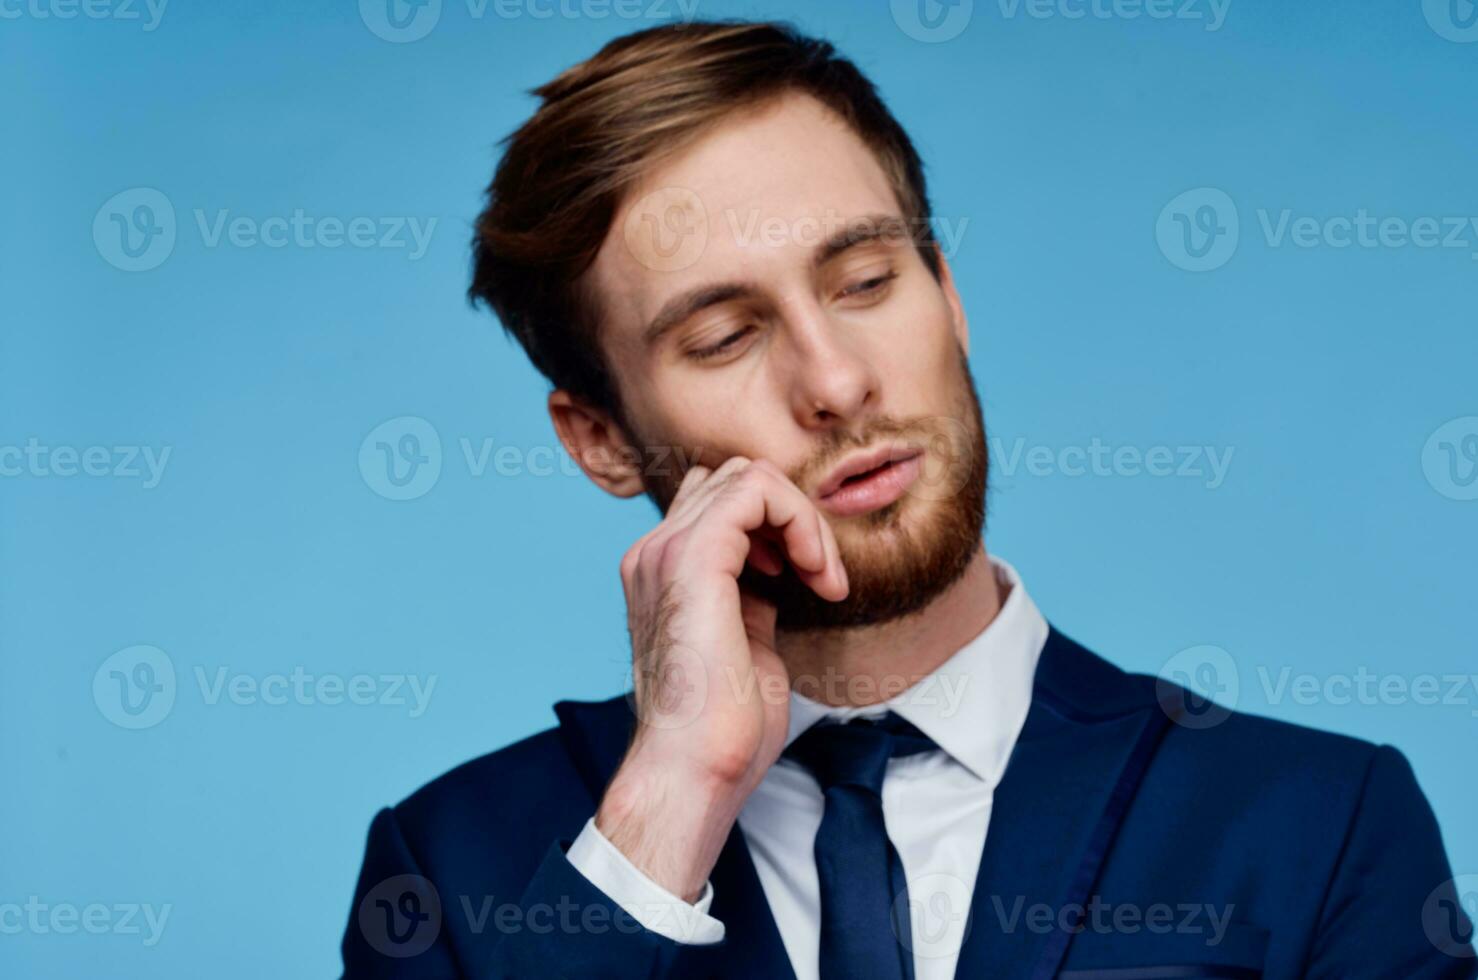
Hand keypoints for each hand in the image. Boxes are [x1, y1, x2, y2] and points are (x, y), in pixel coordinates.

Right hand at [595, 456, 848, 901]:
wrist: (695, 771)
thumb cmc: (722, 729)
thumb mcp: (746, 642)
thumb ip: (753, 596)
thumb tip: (780, 570)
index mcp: (661, 573)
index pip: (719, 503)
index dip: (774, 526)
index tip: (805, 579)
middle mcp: (655, 553)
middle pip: (734, 478)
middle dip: (792, 516)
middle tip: (818, 576)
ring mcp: (667, 552)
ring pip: (748, 476)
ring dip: (801, 518)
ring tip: (820, 576)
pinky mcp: (693, 560)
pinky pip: (757, 492)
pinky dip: (801, 522)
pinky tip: (814, 574)